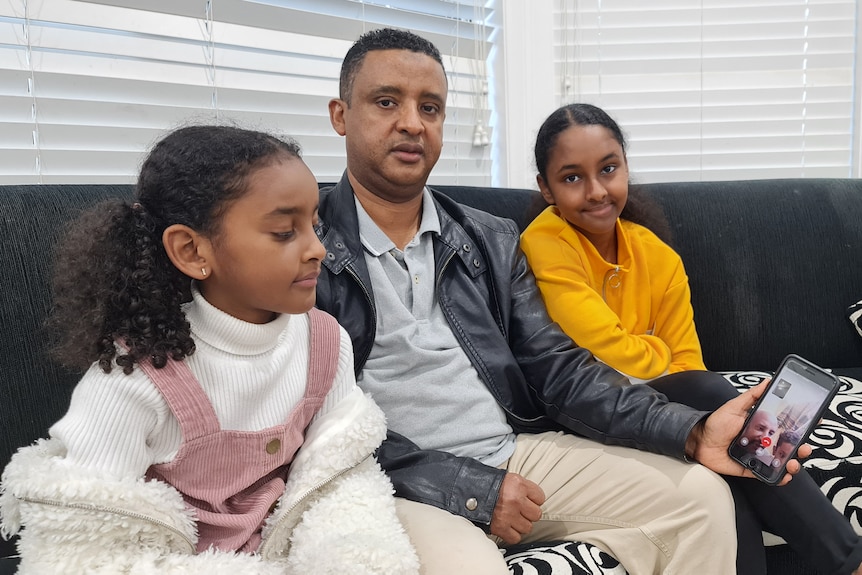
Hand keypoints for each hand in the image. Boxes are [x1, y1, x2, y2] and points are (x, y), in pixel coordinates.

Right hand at [490, 472, 544, 543]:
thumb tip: (534, 499)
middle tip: (520, 510)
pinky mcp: (500, 527)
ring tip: (512, 518)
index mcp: (519, 485)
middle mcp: (515, 500)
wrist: (468, 491)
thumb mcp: (508, 478)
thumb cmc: (487, 484)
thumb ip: (523, 488)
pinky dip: (512, 534)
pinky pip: (516, 537)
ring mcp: (508, 515)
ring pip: (527, 527)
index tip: (527, 500)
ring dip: (520, 524)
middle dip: (529, 513)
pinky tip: (508, 527)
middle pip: (536, 514)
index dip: (533, 499)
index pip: (540, 497)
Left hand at [686, 379, 811, 485]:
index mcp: (763, 426)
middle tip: (804, 446)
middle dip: (801, 446)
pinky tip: (784, 475)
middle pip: (789, 445)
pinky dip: (779, 477)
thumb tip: (768, 382)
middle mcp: (764, 441)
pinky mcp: (752, 468)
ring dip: (793, 462)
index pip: (787, 426)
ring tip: (794, 461)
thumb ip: (752, 396)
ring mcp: (759, 456)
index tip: (815, 422)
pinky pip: (769, 475)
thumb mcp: (734, 406)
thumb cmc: (716, 423)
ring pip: (783, 461)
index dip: (802, 426)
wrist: (698, 441)